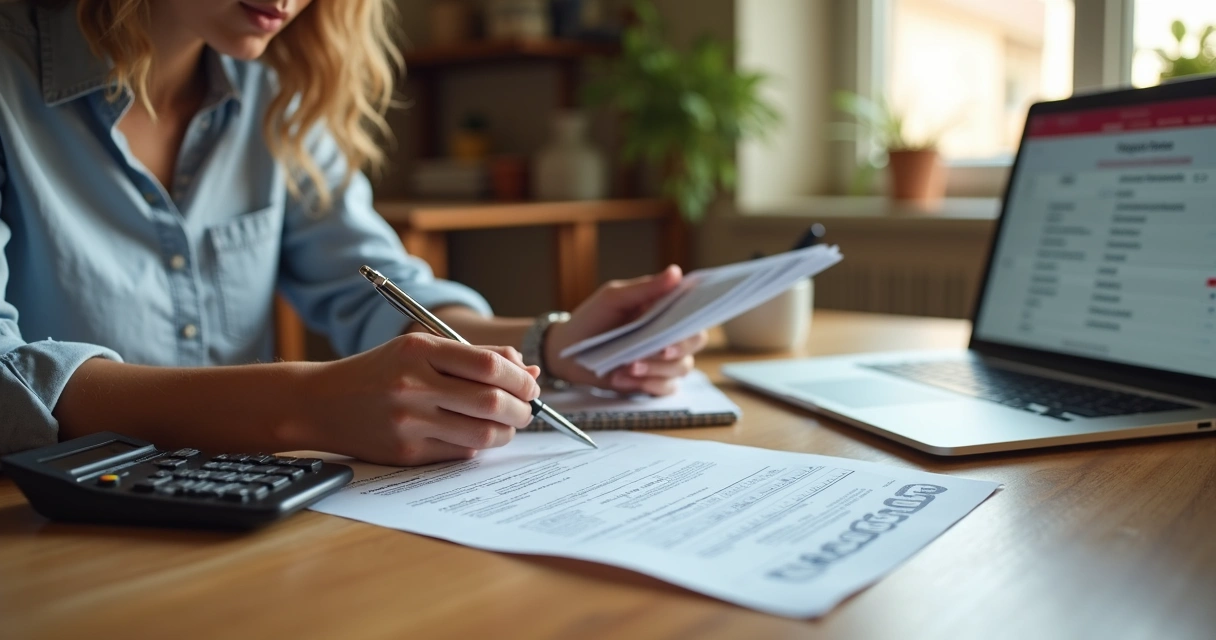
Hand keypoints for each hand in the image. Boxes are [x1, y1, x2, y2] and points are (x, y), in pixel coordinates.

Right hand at [299, 334, 540, 465]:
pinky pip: (461, 452)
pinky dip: (477, 444)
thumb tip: (528, 369)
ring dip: (506, 431)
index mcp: (420, 351)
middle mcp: (413, 385)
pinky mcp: (406, 453)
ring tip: (506, 423)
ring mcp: (409, 422)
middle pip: (492, 402)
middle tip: (527, 408)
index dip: (521, 378)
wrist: (321, 402)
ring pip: (482, 434)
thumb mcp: (421, 349)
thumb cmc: (380, 371)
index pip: (490, 366)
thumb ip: (475, 356)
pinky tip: (472, 433)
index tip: (531, 384)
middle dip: (523, 408)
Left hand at [544, 265, 708, 395]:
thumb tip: (675, 272)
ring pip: (682, 368)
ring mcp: (663, 360)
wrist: (568, 351)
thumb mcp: (613, 298)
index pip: (694, 312)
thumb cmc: (592, 319)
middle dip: (678, 348)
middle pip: (694, 341)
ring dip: (656, 369)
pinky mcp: (653, 381)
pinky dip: (645, 385)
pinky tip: (622, 378)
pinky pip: (665, 388)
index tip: (683, 324)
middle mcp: (669, 334)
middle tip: (659, 350)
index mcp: (664, 310)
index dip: (697, 317)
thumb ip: (645, 288)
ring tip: (627, 366)